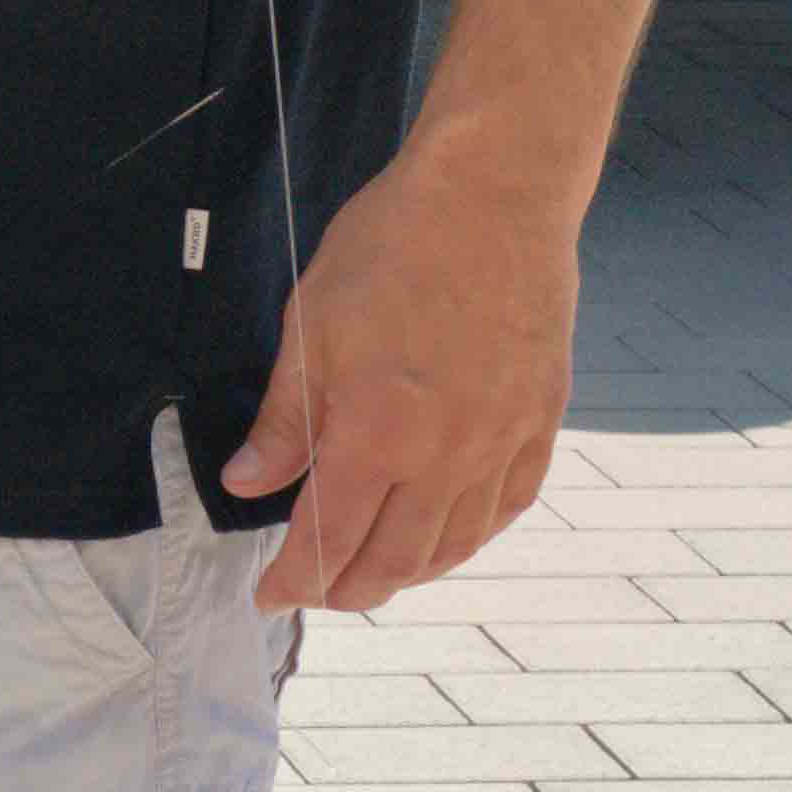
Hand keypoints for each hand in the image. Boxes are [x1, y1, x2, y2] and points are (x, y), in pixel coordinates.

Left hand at [228, 132, 579, 615]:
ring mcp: (501, 443)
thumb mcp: (312, 326)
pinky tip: (448, 537)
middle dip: (345, 590)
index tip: (272, 596)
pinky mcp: (541, 422)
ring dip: (408, 573)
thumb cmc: (396, 245)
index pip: (327, 540)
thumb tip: (250, 483)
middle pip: (392, 562)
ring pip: (453, 546)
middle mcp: (445, 456)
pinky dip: (470, 538)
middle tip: (317, 590)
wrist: (496, 194)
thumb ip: (285, 420)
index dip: (295, 581)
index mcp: (376, 435)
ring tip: (374, 575)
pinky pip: (507, 508)